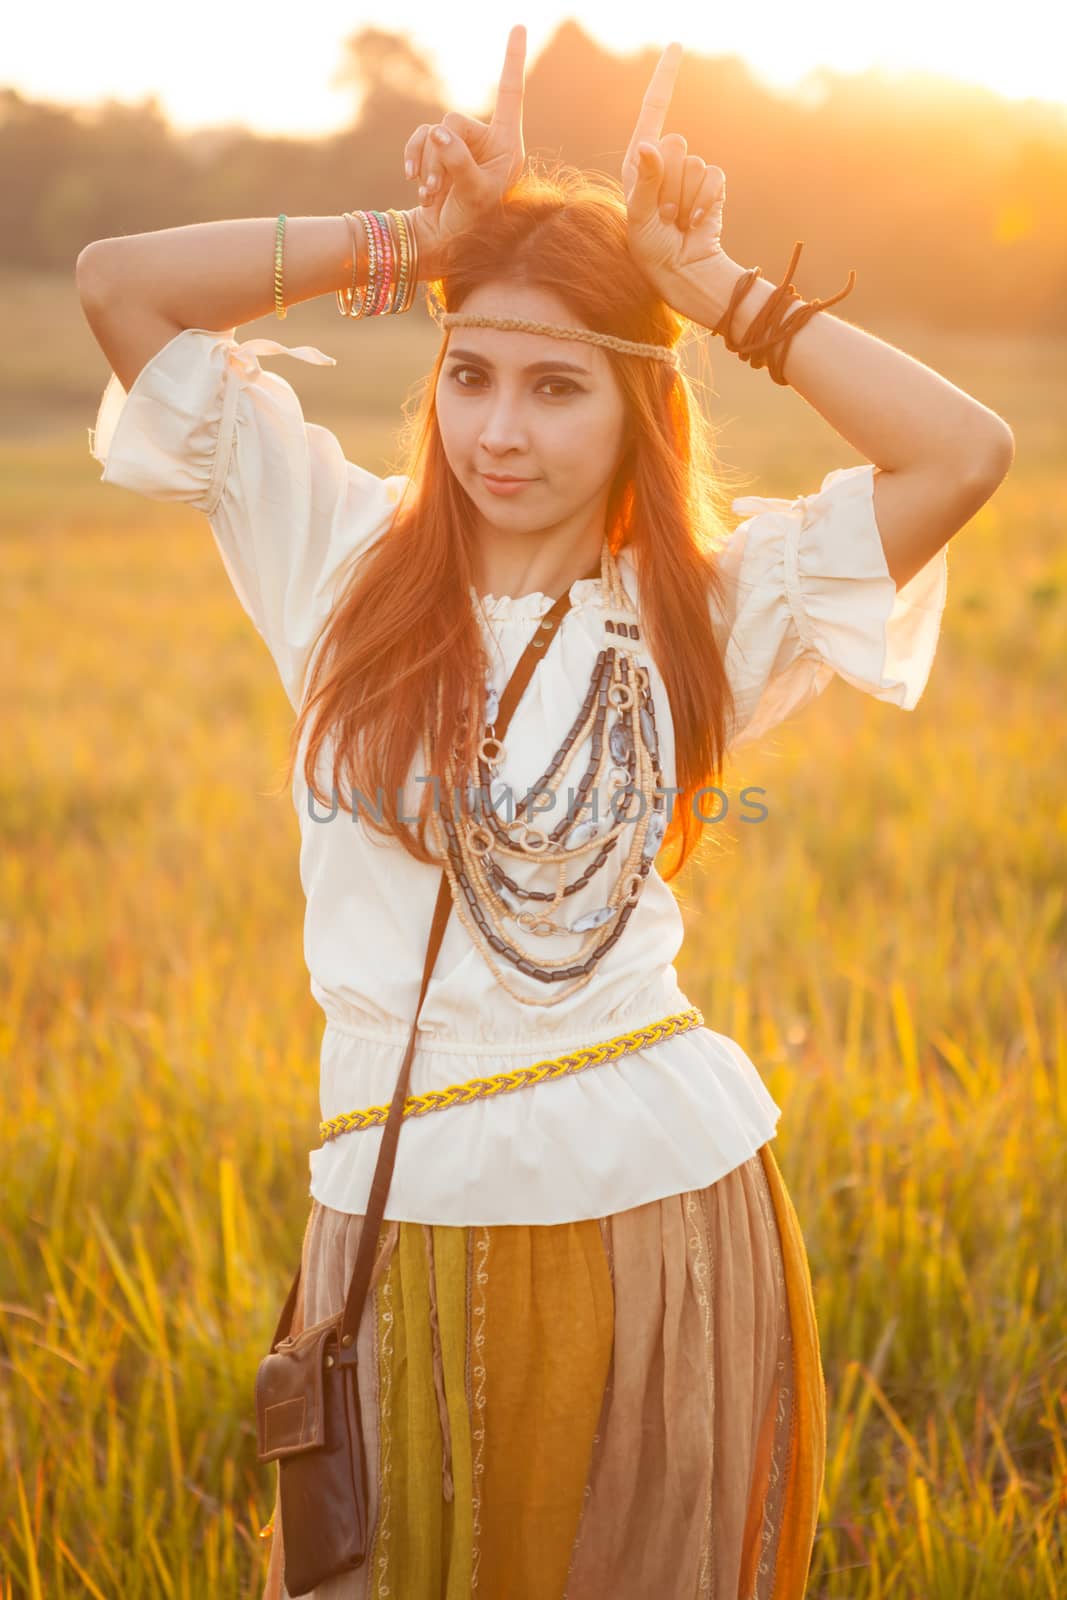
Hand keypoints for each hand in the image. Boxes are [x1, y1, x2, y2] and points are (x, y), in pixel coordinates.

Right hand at [402, 24, 526, 276]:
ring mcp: (460, 144)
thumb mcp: (473, 195)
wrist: (447, 243)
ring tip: (431, 193)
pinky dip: (414, 160)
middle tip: (438, 188)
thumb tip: (438, 134)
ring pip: (432, 132)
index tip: (518, 25)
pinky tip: (416, 185)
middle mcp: (486, 140)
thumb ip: (458, 162)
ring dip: (426, 162)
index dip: (511, 60)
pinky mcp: (438, 152)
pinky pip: (420, 140)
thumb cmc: (472, 225)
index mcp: (507, 145)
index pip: (509, 94)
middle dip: (440, 154)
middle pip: (453, 120)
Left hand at [622, 42, 733, 314]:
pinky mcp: (712, 186)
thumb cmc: (650, 252)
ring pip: (695, 166)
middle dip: (668, 184)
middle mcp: (666, 163)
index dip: (665, 79)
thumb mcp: (639, 219)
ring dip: (685, 201)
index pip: (653, 111)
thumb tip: (650, 146)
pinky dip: (705, 205)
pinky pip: (714, 178)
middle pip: (675, 144)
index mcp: (639, 163)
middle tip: (664, 215)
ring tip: (677, 223)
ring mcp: (690, 175)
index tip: (678, 44)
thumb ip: (645, 181)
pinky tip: (696, 223)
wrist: (684, 274)